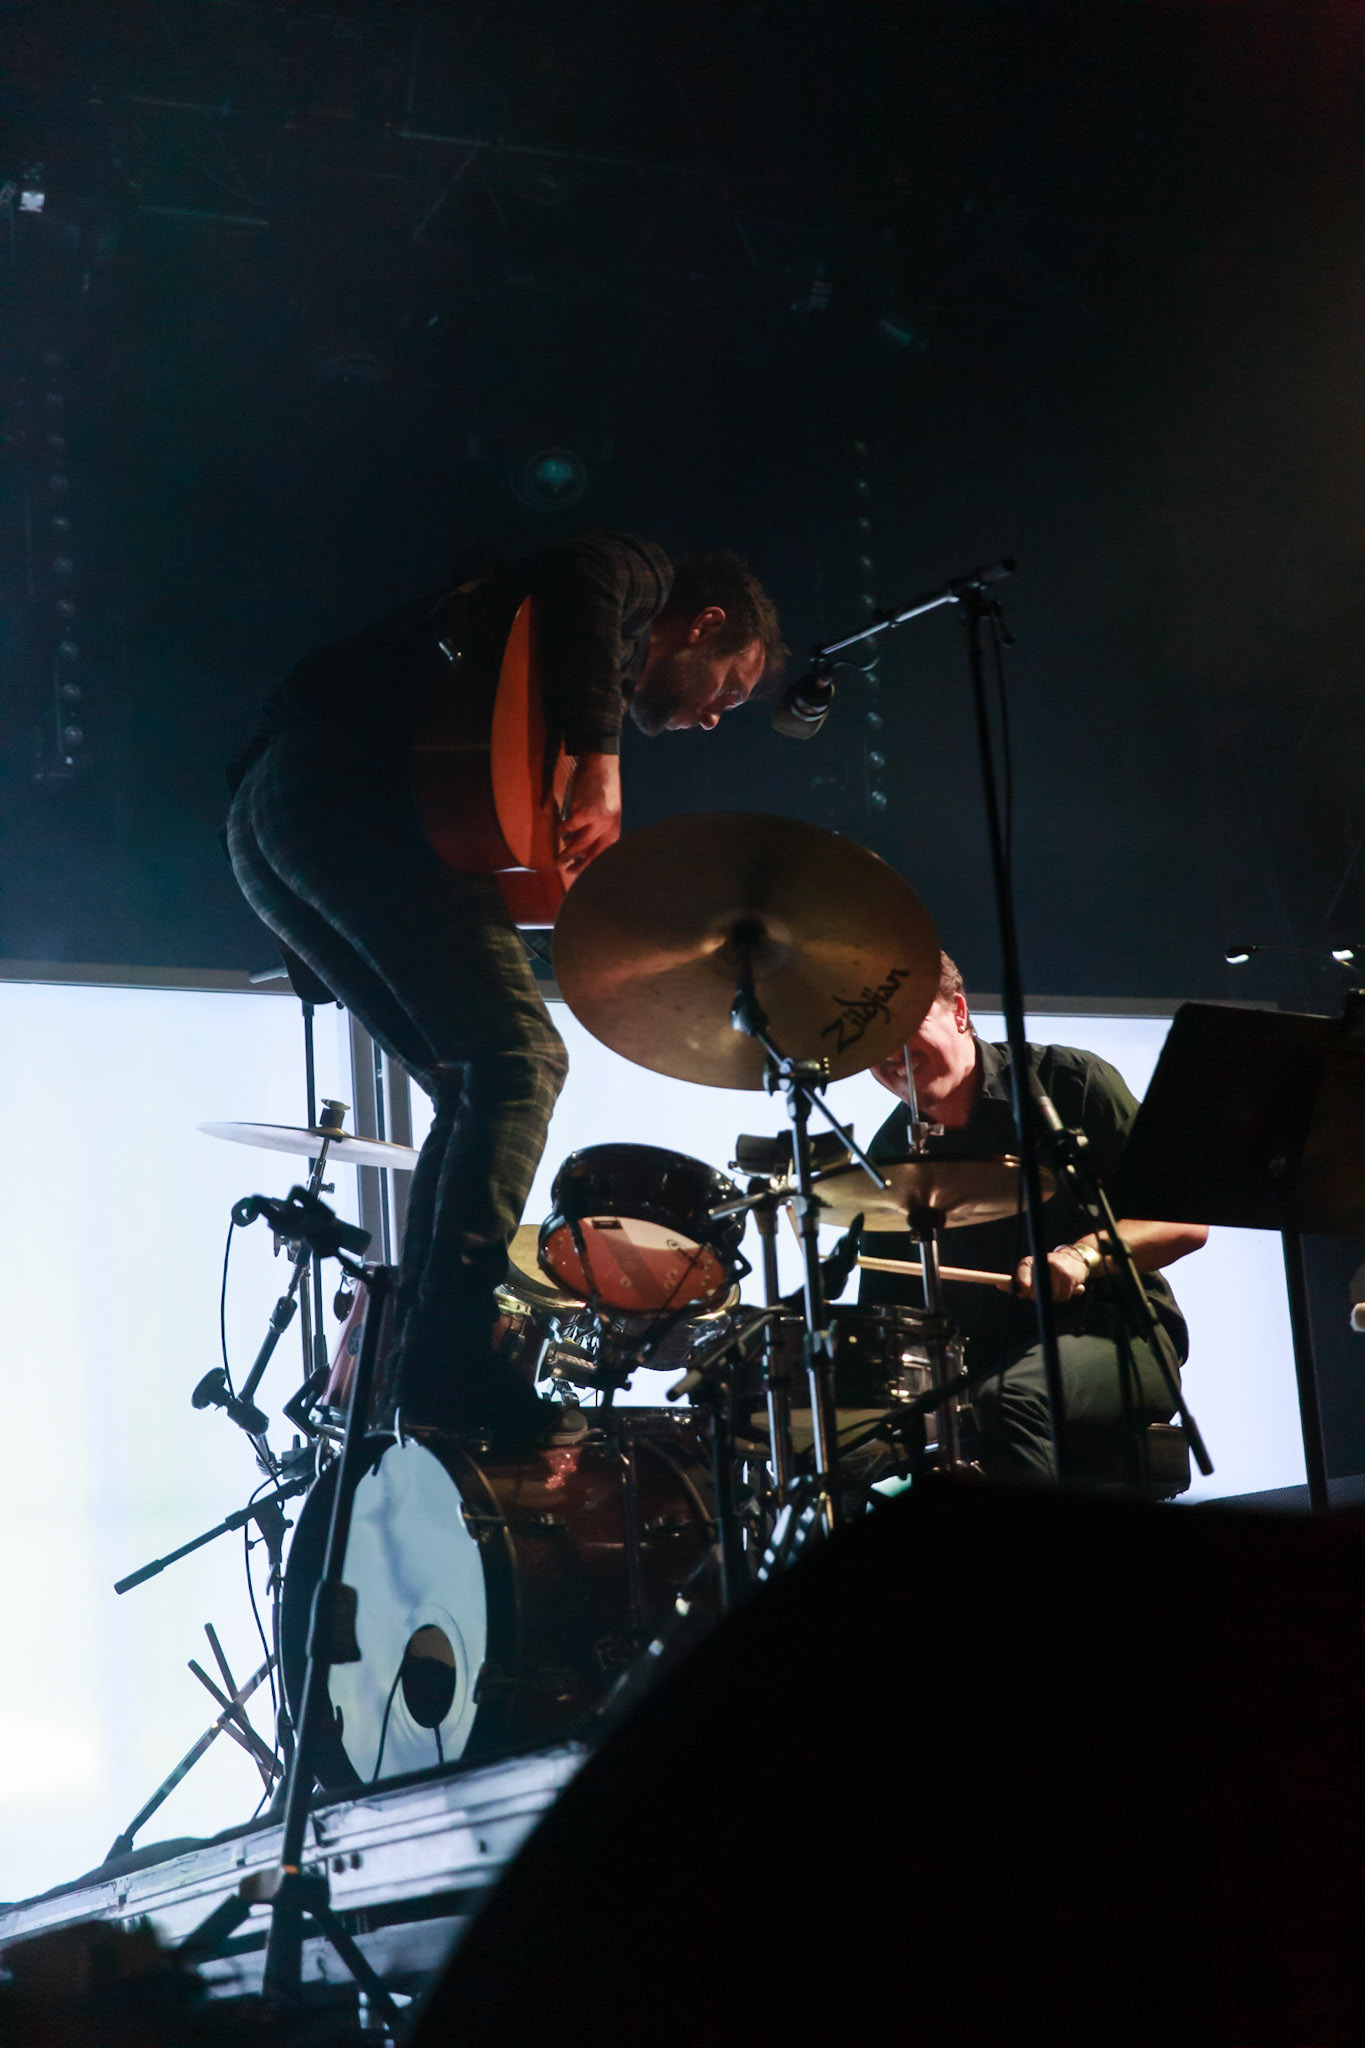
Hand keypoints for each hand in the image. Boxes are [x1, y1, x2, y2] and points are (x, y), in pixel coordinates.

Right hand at [557, 752, 621, 875]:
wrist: (601, 766)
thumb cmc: (603, 787)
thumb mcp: (609, 810)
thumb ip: (600, 827)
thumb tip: (585, 845)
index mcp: (614, 827)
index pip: (605, 853)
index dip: (594, 866)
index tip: (585, 873)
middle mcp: (607, 827)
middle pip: (593, 854)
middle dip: (581, 867)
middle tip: (570, 873)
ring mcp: (595, 821)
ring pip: (578, 846)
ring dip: (567, 855)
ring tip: (559, 861)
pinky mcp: (582, 813)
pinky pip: (567, 829)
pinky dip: (561, 831)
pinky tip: (558, 832)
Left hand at [1009, 1244, 1091, 1302]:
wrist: (1073, 1258)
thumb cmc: (1046, 1268)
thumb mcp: (1030, 1270)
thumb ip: (1016, 1280)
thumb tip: (999, 1285)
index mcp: (1030, 1262)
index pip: (1022, 1274)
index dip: (1022, 1286)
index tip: (1023, 1292)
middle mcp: (1043, 1263)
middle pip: (1035, 1292)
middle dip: (1036, 1296)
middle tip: (1041, 1291)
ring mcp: (1057, 1270)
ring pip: (1050, 1297)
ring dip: (1052, 1298)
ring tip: (1054, 1287)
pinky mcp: (1069, 1277)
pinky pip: (1063, 1297)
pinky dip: (1063, 1297)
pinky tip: (1064, 1287)